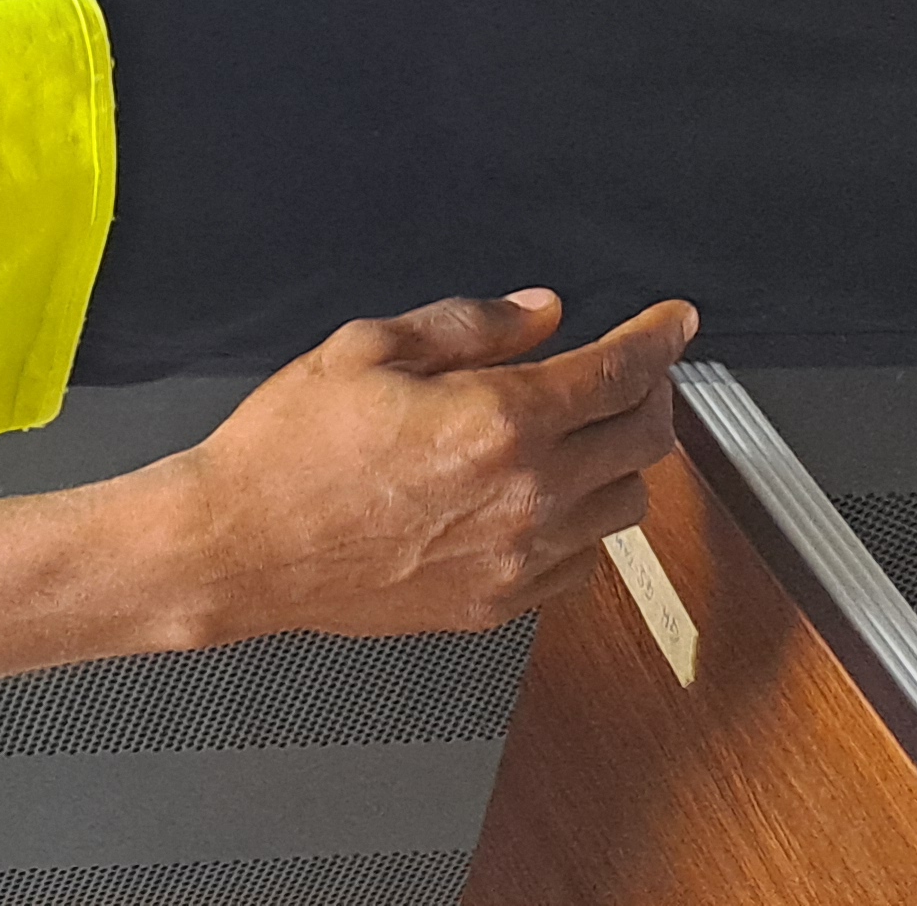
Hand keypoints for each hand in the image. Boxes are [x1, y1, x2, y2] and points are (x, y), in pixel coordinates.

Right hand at [147, 291, 695, 642]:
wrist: (242, 547)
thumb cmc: (289, 449)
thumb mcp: (366, 347)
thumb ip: (468, 326)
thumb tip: (538, 312)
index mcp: (497, 421)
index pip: (619, 372)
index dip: (659, 337)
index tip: (674, 322)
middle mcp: (526, 495)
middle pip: (645, 439)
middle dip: (653, 391)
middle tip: (635, 369)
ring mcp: (520, 558)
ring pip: (628, 506)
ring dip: (622, 460)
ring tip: (586, 433)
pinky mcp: (501, 603)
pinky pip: (585, 563)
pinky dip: (585, 522)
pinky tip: (545, 496)